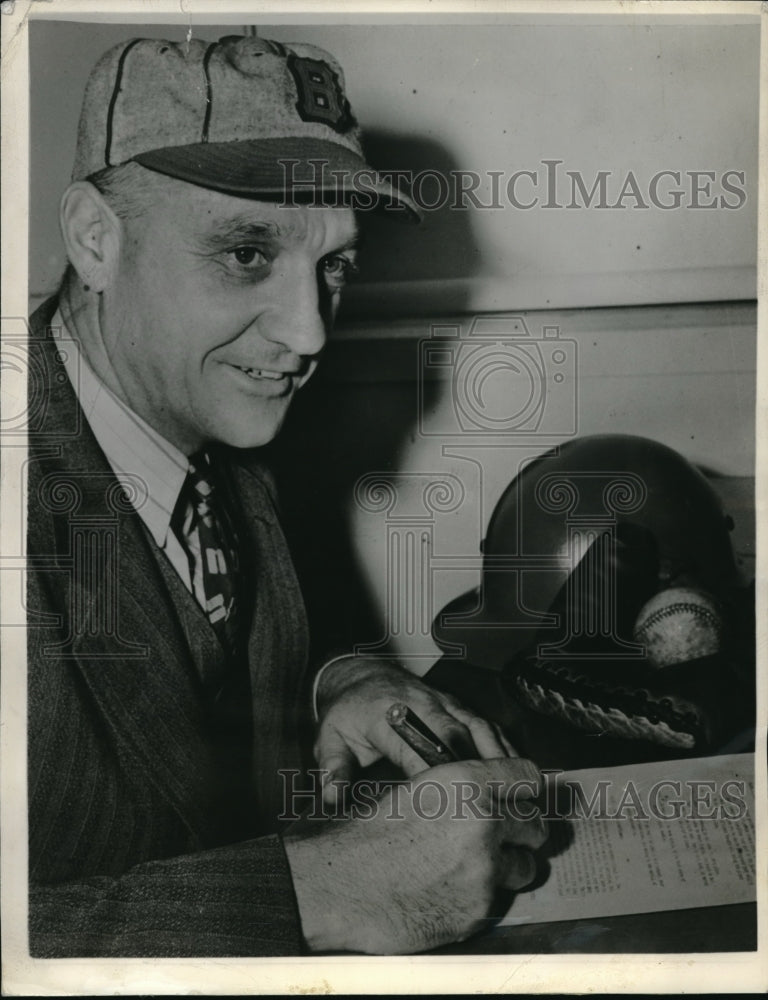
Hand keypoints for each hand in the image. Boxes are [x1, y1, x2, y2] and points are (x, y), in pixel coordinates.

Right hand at [284, 756, 545, 953]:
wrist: (337, 885)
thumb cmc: (365, 834)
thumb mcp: (416, 788)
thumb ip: (464, 788)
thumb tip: (494, 794)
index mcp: (465, 781)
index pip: (527, 777)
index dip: (524, 788)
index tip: (521, 797)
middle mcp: (484, 822)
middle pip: (536, 825)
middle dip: (521, 831)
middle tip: (499, 835)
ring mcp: (485, 870)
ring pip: (525, 867)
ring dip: (507, 866)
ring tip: (472, 866)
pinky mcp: (478, 910)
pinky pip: (498, 900)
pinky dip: (481, 896)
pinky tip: (450, 890)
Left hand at [314, 657, 513, 800]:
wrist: (360, 676)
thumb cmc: (348, 713)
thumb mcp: (329, 739)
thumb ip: (333, 768)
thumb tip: (332, 798)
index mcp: (387, 715)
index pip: (414, 748)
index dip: (432, 776)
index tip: (446, 806)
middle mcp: (420, 705)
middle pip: (454, 735)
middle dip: (476, 768)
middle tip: (494, 803)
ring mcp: (442, 701)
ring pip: (478, 727)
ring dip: (497, 757)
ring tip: (516, 791)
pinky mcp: (456, 704)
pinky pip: (486, 723)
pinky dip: (503, 745)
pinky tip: (516, 771)